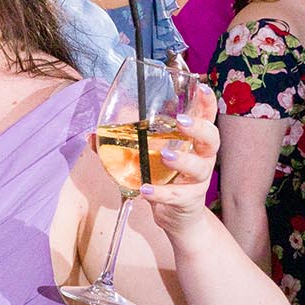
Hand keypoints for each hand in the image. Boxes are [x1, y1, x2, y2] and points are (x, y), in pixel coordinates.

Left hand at [120, 83, 217, 235]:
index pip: (206, 117)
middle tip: (180, 121)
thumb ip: (123, 143)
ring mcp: (198, 179)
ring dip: (182, 159)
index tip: (201, 88)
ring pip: (199, 166)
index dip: (206, 102)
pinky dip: (161, 193)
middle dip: (198, 128)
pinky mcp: (190, 200)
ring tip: (164, 155)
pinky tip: (145, 190)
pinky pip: (178, 195)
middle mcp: (202, 157)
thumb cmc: (162, 178)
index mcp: (193, 141)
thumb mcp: (145, 157)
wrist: (174, 216)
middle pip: (211, 138)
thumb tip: (93, 134)